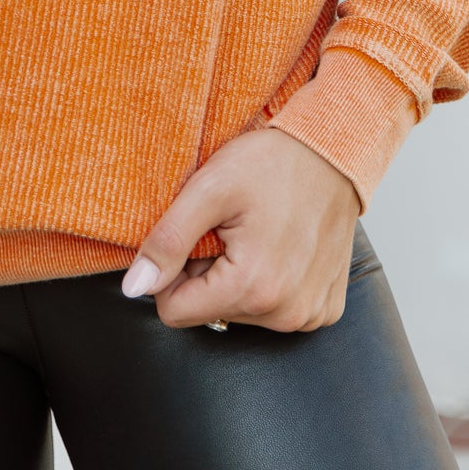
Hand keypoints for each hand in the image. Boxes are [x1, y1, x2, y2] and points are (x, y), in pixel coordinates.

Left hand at [120, 126, 359, 331]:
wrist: (334, 152)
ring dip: (238, 277)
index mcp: (252, 288)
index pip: (174, 312)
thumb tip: (134, 288)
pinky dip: (270, 282)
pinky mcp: (325, 311)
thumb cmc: (273, 163)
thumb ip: (167, 240)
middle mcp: (285, 315)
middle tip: (230, 229)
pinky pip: (276, 311)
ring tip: (257, 233)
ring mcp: (309, 316)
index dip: (173, 271)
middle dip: (208, 273)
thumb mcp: (208, 188)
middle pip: (209, 312)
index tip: (196, 236)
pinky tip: (280, 246)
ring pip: (240, 313)